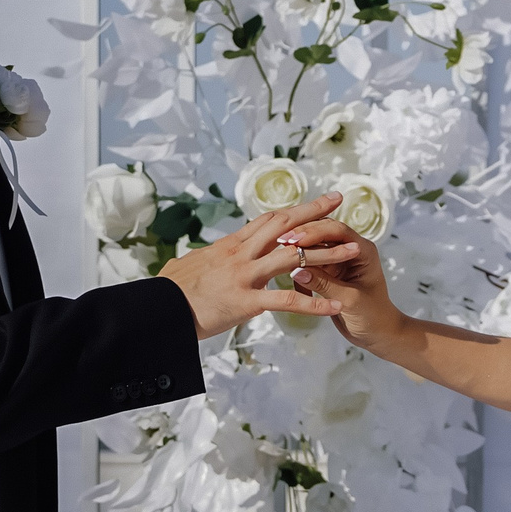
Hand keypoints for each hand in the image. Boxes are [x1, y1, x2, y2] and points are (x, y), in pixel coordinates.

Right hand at [159, 193, 362, 338]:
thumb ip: (206, 259)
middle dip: (315, 213)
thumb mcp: (190, 266)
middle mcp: (240, 254)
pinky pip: (287, 301)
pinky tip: (334, 307)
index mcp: (230, 245)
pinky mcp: (245, 301)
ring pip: (293, 257)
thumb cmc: (170, 292)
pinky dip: (314, 304)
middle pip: (285, 226)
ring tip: (353, 250)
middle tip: (339, 201)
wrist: (157, 310)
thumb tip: (205, 257)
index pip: (268, 220)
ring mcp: (244, 276)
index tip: (314, 202)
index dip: (294, 209)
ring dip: (326, 253)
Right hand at [277, 218, 404, 351]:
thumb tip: (297, 270)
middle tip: (280, 241)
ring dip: (298, 250)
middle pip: (323, 233)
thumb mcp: (349, 300)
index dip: (315, 232)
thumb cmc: (373, 316)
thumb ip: (324, 284)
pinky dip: (299, 266)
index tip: (295, 239)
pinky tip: (288, 273)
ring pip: (314, 246)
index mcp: (363, 251)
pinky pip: (309, 262)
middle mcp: (350, 250)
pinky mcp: (328, 272)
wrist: (376, 333)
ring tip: (277, 253)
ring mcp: (338, 260)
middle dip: (302, 236)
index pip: (338, 231)